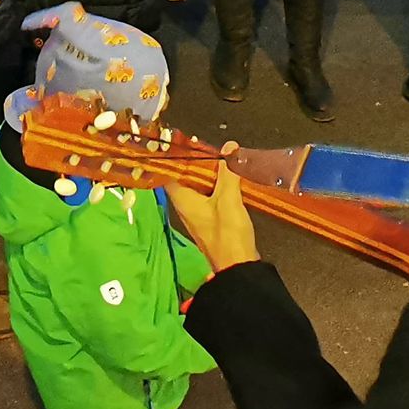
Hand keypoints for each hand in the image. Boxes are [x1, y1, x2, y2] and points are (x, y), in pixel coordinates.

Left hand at [165, 151, 259, 272]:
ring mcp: (198, 214)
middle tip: (208, 147)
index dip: (174, 158)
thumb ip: (228, 172)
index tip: (183, 143)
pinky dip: (217, 187)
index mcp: (182, 200)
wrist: (239, 265)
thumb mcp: (229, 198)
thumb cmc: (228, 234)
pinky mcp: (211, 220)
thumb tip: (229, 148)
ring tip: (221, 158)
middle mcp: (186, 207)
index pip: (169, 174)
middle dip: (197, 164)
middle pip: (186, 179)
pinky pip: (210, 197)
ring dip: (209, 175)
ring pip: (199, 188)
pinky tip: (230, 179)